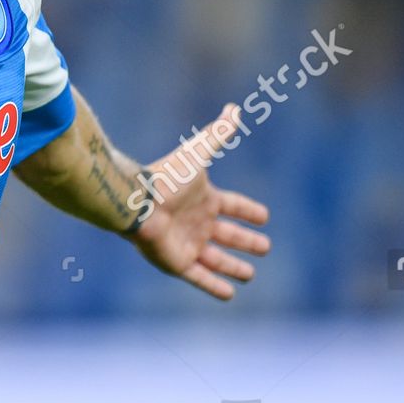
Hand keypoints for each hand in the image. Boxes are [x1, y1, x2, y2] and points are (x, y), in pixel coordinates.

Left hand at [124, 105, 270, 300]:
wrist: (137, 201)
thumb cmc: (167, 177)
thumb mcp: (198, 153)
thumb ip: (217, 133)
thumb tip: (235, 108)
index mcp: (203, 199)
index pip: (232, 206)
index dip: (248, 211)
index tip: (264, 216)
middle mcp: (196, 223)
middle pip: (226, 234)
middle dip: (246, 241)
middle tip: (265, 247)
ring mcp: (187, 244)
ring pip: (216, 259)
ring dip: (233, 267)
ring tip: (250, 274)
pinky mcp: (178, 262)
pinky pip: (200, 278)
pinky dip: (215, 286)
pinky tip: (230, 294)